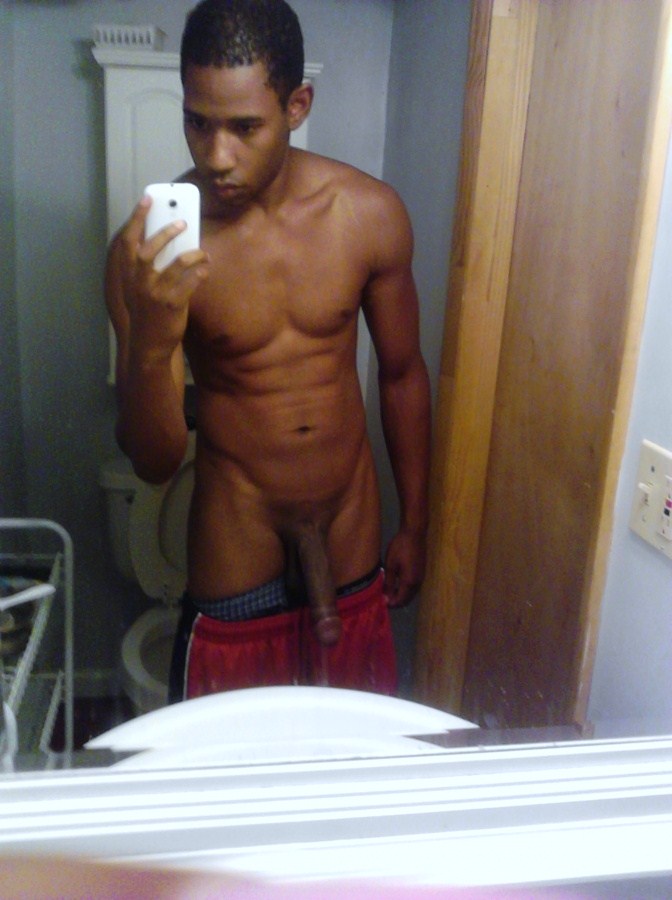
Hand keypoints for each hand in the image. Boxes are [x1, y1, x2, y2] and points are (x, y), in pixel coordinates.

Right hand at [119, 195, 208, 361]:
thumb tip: (167, 241)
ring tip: (202, 251)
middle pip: (150, 248)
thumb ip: (147, 267)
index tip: (148, 199)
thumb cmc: (147, 312)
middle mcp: (139, 282)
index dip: (137, 217)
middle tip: (182, 223)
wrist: (149, 344)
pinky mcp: (172, 304)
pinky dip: (200, 272)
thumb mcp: (139, 289)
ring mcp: (155, 293)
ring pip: (176, 263)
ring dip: (192, 253)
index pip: (129, 240)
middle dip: (166, 232)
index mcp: (128, 275)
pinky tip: (206, 268)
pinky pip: (191, 281)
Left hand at [383, 527, 425, 607]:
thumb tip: (386, 597)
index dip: (390, 604)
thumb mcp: (391, 565)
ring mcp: (421, 578)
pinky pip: (413, 587)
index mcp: (410, 582)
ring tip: (387, 590)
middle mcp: (418, 583)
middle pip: (407, 600)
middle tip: (383, 596)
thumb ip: (389, 582)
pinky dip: (405, 589)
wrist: (414, 534)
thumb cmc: (400, 548)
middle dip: (395, 601)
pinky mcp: (421, 572)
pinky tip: (396, 583)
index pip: (400, 601)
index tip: (380, 601)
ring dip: (400, 595)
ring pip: (410, 594)